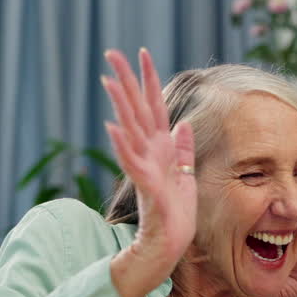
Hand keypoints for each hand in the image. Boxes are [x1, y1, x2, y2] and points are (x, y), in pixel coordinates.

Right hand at [102, 48, 195, 296]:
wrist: (170, 244)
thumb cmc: (177, 213)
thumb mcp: (186, 174)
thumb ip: (184, 149)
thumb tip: (183, 124)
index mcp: (160, 147)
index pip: (154, 105)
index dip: (149, 79)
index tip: (143, 52)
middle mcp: (149, 152)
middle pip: (137, 109)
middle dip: (126, 81)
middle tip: (111, 53)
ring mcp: (144, 167)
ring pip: (130, 129)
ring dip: (120, 105)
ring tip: (110, 80)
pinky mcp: (145, 186)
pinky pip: (132, 162)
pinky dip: (122, 144)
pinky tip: (113, 127)